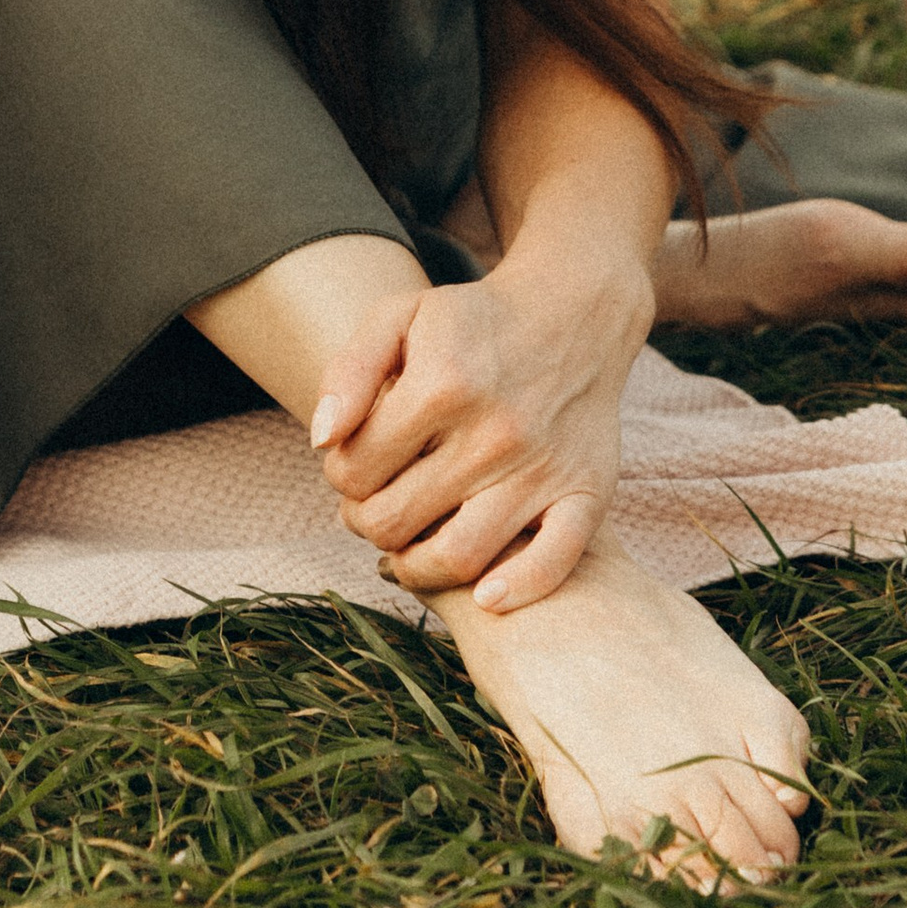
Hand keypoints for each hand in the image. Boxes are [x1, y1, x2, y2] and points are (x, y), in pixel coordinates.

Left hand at [309, 253, 649, 614]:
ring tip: (404, 546)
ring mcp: (542, 469)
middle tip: (369, 505)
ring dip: (414, 567)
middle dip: (365, 520)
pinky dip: (514, 591)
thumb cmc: (471, 322)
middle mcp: (494, 433)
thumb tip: (320, 440)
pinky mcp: (587, 494)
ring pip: (460, 558)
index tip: (349, 463)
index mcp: (442, 385)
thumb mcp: (399, 316)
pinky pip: (552, 564)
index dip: (339, 473)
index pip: (357, 469)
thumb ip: (348, 372)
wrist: (574, 312)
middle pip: (397, 520)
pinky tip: (483, 595)